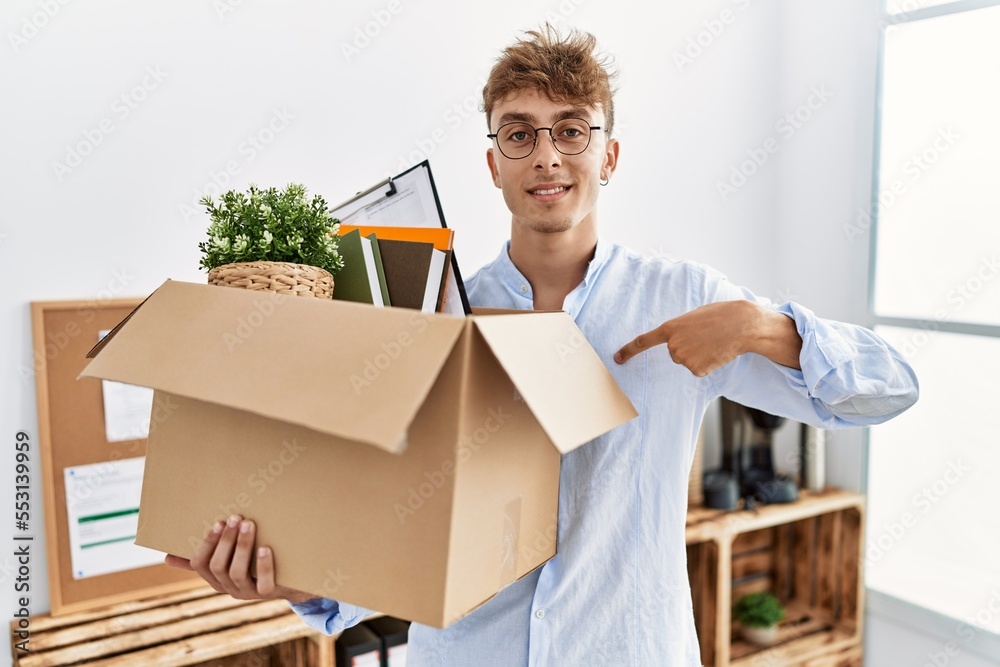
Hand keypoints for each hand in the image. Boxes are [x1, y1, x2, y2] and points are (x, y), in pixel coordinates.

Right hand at [165, 515, 315, 603]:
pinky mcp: (268, 594)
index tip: (217, 523)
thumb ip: (202, 559)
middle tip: (235, 518)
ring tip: (249, 524)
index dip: (207, 544)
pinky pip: (263, 583)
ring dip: (242, 546)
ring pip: (236, 572)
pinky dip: (263, 565)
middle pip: (218, 566)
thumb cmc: (253, 566)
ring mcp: (247, 593)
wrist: (288, 583)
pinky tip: (266, 548)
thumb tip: (167, 557)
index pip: (200, 564)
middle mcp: (228, 587)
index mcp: (215, 578)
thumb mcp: (228, 561)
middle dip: (225, 541)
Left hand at [613, 300, 800, 374]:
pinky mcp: (697, 370)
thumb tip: (677, 341)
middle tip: (705, 335)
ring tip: (713, 342)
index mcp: (670, 328)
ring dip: (699, 354)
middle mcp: (673, 345)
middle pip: (674, 353)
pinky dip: (707, 363)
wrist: (742, 324)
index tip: (617, 358)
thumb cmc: (720, 315)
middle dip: (688, 346)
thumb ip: (680, 328)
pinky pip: (698, 369)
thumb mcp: (694, 316)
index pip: (644, 341)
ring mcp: (684, 359)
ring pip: (686, 361)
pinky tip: (716, 352)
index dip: (629, 350)